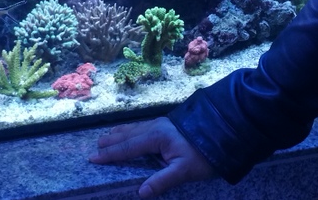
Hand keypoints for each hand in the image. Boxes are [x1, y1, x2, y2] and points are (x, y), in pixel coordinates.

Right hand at [89, 117, 215, 197]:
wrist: (224, 131)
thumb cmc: (204, 154)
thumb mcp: (184, 171)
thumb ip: (162, 181)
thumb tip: (141, 193)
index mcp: (156, 137)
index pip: (128, 148)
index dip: (110, 154)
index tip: (93, 158)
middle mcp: (155, 128)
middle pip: (128, 135)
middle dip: (111, 142)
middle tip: (95, 146)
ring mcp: (161, 124)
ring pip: (134, 129)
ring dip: (119, 134)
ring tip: (107, 136)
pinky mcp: (168, 125)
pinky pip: (142, 127)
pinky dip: (130, 130)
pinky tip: (131, 131)